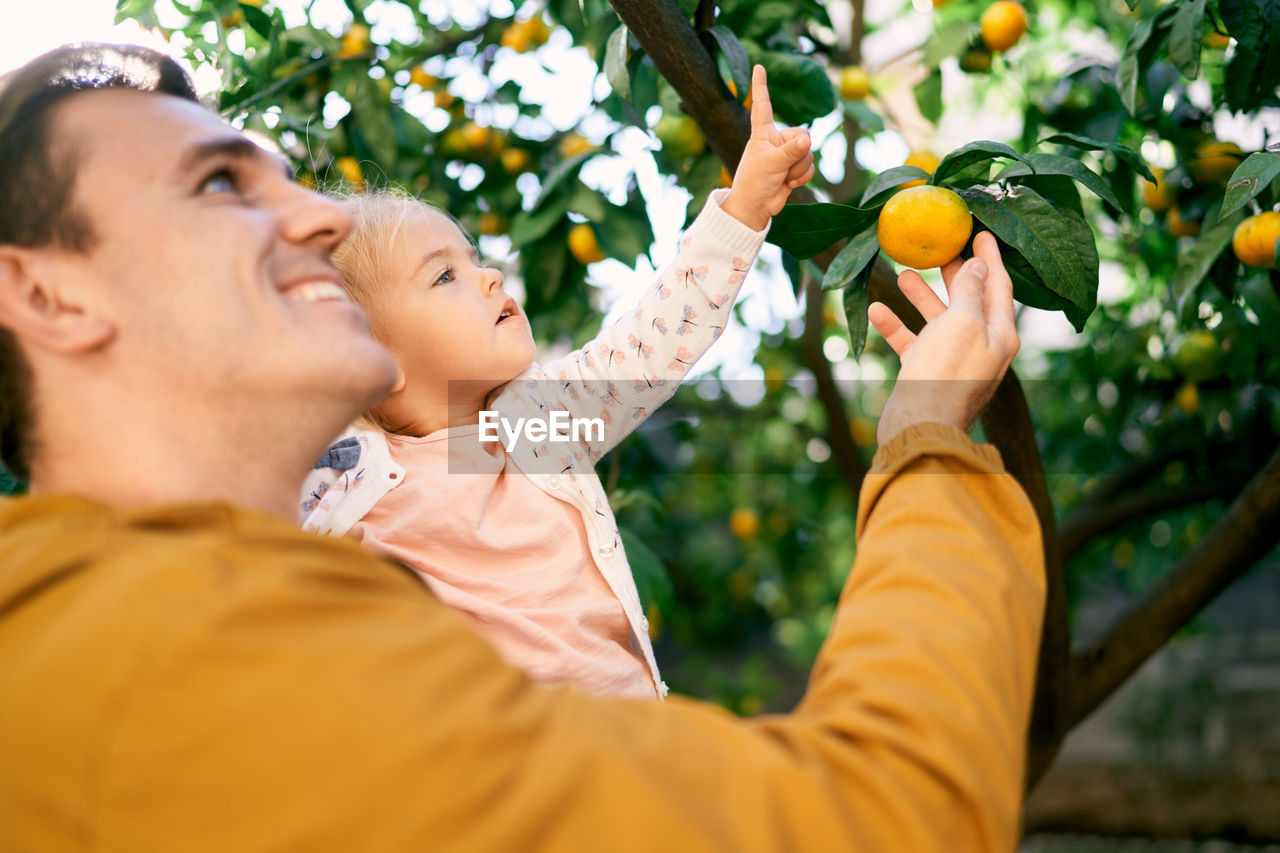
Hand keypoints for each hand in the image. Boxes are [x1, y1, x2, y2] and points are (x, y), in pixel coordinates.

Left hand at [720, 65, 814, 230]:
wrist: (756, 207)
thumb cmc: (754, 182)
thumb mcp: (771, 164)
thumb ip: (791, 151)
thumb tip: (808, 139)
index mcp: (763, 132)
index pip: (762, 105)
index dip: (760, 86)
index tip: (758, 66)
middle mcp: (776, 139)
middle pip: (802, 134)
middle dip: (797, 153)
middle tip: (781, 167)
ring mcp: (786, 153)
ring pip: (808, 152)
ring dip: (798, 168)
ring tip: (782, 177)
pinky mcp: (794, 167)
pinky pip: (810, 166)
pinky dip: (802, 176)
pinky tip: (788, 184)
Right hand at [869, 231, 1019, 445]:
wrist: (920, 425)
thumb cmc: (946, 372)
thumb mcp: (962, 321)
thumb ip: (970, 290)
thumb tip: (978, 266)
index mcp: (999, 334)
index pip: (999, 287)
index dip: (990, 258)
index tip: (982, 232)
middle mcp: (980, 345)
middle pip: (968, 300)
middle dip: (955, 272)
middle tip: (943, 247)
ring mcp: (952, 359)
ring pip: (938, 318)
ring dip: (921, 295)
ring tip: (904, 271)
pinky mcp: (926, 371)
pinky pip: (913, 341)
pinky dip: (897, 325)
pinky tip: (877, 309)